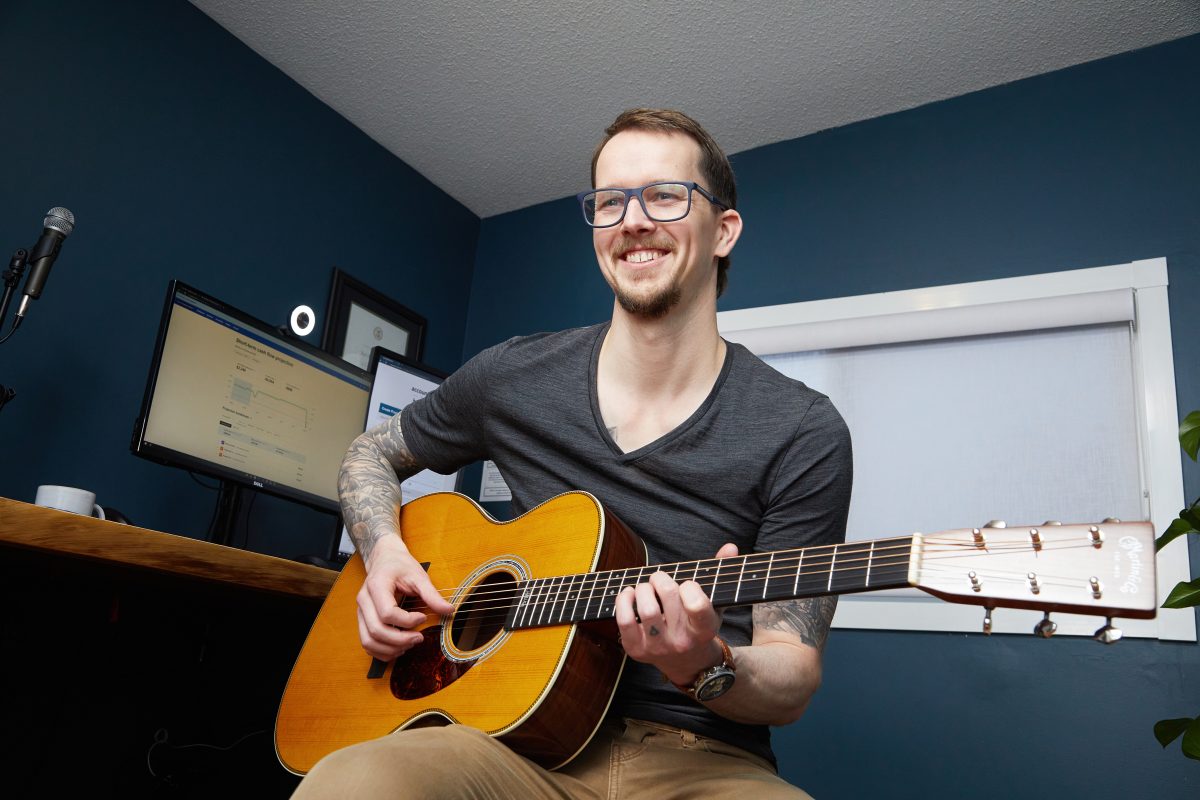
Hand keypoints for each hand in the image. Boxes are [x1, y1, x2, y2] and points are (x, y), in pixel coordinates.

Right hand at [356, 533, 454, 660]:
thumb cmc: (400, 565)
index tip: (423, 616)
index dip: (408, 621)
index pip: (387, 613)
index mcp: (377, 586)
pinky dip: (382, 651)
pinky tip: (398, 648)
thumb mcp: (418, 576)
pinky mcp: (363, 620)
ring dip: (390, 649)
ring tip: (409, 645)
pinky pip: (367, 643)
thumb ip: (432, 595)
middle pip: (376, 630)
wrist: (384, 559)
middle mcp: (364, 600)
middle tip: (419, 638)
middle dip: (400, 640)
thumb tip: (449, 610)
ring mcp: (360, 611)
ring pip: (368, 641)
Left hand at [614, 542, 738, 685]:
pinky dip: (623, 601)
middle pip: (668, 595)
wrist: (688, 663)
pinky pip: (624, 621)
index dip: (690, 586)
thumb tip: (730, 546)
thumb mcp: (715, 604)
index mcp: (704, 629)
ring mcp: (658, 647)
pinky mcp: (637, 650)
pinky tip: (629, 595)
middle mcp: (682, 641)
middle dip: (660, 578)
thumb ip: (721, 573)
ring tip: (646, 589)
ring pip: (646, 608)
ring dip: (642, 588)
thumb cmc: (698, 625)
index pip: (698, 604)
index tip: (687, 584)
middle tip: (659, 579)